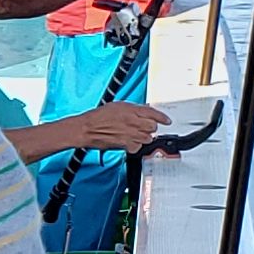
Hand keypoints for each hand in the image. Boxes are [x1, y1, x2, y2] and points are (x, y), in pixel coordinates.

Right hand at [48, 101, 165, 154]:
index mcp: (131, 110)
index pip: (153, 113)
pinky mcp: (126, 144)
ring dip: (144, 137)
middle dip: (150, 128)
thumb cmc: (98, 117)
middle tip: (144, 127)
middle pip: (152, 127)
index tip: (166, 121)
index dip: (162, 118)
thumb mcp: (117, 106)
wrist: (86, 128)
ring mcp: (130, 134)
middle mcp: (132, 121)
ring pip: (147, 138)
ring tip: (135, 135)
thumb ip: (132, 109)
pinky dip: (135, 146)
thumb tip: (144, 110)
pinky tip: (129, 142)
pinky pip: (138, 147)